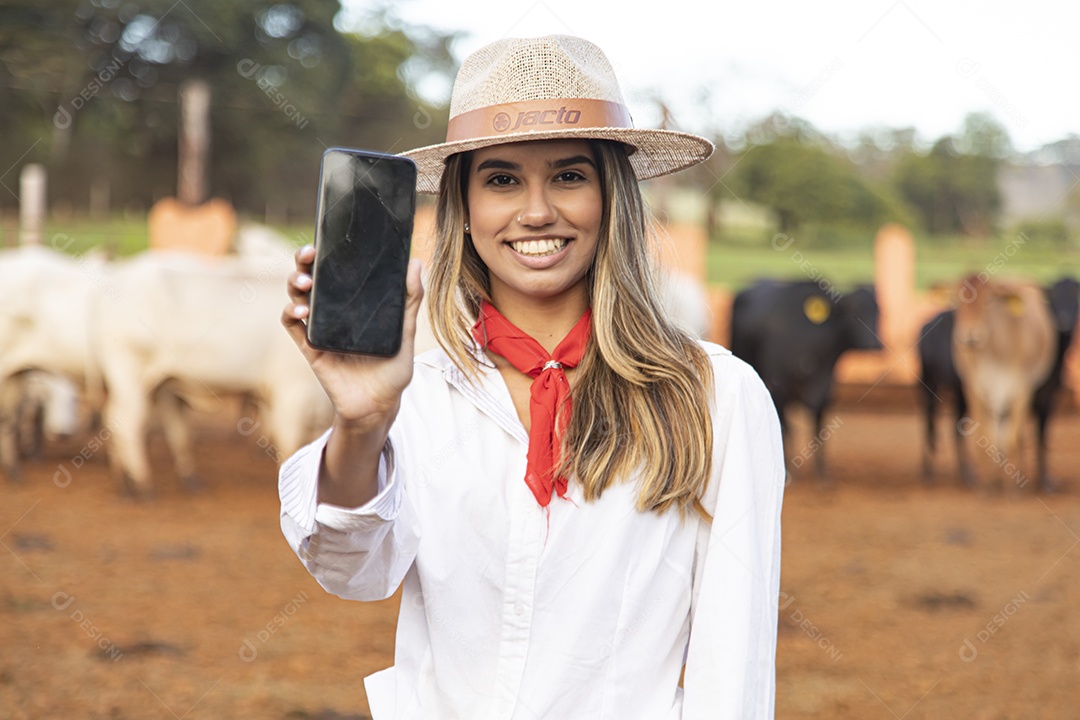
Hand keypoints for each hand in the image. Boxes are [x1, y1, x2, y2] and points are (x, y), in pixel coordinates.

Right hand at [281, 245, 423, 431]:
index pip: (337, 271)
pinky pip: (292, 325)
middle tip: (310, 253)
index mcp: (354, 303)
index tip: (329, 239)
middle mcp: (334, 311)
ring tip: (306, 283)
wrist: (378, 406)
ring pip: (297, 296)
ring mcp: (320, 327)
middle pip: (312, 277)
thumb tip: (415, 263)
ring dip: (295, 283)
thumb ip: (409, 301)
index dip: (328, 252)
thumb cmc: (392, 370)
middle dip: (304, 260)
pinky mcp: (310, 346)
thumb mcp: (406, 333)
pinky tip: (301, 311)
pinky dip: (290, 312)